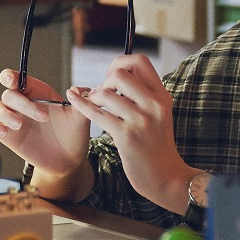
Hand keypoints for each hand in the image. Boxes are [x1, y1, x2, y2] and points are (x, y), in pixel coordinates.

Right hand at [0, 68, 89, 182]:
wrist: (68, 160)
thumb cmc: (73, 134)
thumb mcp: (81, 118)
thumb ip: (81, 102)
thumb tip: (77, 90)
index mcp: (37, 93)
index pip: (18, 78)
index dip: (11, 76)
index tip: (12, 81)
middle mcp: (22, 103)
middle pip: (8, 94)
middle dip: (22, 103)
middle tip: (43, 117)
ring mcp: (13, 118)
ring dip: (4, 114)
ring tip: (19, 125)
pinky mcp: (7, 135)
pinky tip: (4, 132)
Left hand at [65, 54, 201, 212]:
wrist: (166, 177)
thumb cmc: (156, 144)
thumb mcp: (159, 114)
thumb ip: (143, 94)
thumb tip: (116, 74)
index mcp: (162, 96)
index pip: (140, 61)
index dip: (120, 62)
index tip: (112, 76)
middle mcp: (154, 105)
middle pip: (119, 74)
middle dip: (105, 81)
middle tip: (103, 96)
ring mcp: (141, 120)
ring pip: (105, 94)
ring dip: (94, 98)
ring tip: (96, 107)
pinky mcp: (126, 136)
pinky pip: (97, 113)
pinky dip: (82, 105)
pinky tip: (73, 100)